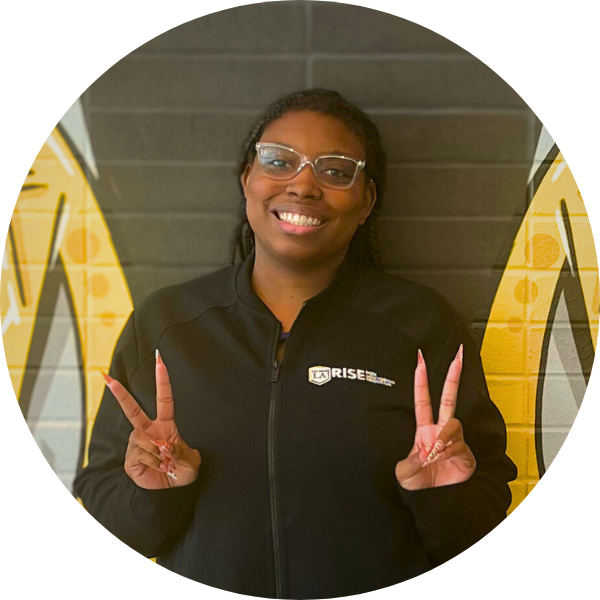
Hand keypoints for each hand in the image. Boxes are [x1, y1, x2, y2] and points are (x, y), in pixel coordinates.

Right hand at [103, 350, 200, 489]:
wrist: (171, 490)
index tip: (159, 362)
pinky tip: (158, 468)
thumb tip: (163, 445)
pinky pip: (142, 456)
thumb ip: (180, 452)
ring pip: (146, 442)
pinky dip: (155, 464)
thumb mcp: (190, 461)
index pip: (164, 399)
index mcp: (165, 424)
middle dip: (120, 394)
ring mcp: (137, 443)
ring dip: (161, 455)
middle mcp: (148, 430)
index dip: (162, 380)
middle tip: (108, 379)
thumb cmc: (182, 470)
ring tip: (166, 463)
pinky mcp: (130, 458)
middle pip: (132, 410)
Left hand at [395, 345, 475, 490]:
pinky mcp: (465, 451)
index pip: (422, 400)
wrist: (436, 500)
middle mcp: (440, 430)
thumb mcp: (404, 471)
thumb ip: (411, 459)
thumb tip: (427, 448)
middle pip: (448, 398)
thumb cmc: (419, 483)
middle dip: (453, 377)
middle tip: (458, 356)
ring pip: (452, 425)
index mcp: (423, 430)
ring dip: (441, 438)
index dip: (420, 382)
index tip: (420, 361)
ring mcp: (453, 439)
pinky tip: (441, 459)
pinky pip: (458, 443)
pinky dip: (448, 451)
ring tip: (432, 454)